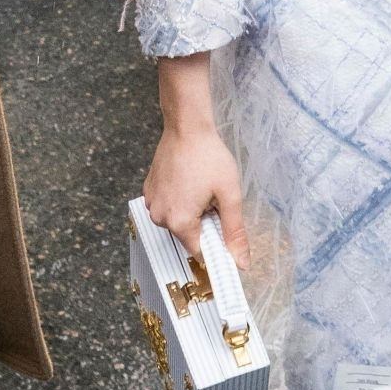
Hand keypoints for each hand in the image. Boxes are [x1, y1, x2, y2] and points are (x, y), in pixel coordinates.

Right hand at [143, 122, 249, 269]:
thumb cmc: (209, 157)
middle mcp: (159, 217)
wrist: (186, 128)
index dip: (215, 242)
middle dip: (203, 223)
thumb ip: (234, 231)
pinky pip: (166, 206)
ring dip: (190, 212)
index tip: (223, 227)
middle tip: (213, 199)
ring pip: (176, 220)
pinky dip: (178, 200)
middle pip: (187, 235)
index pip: (199, 251)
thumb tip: (241, 262)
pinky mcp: (148, 190)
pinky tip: (188, 182)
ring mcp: (151, 203)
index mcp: (179, 222)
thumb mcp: (229, 195)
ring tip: (200, 188)